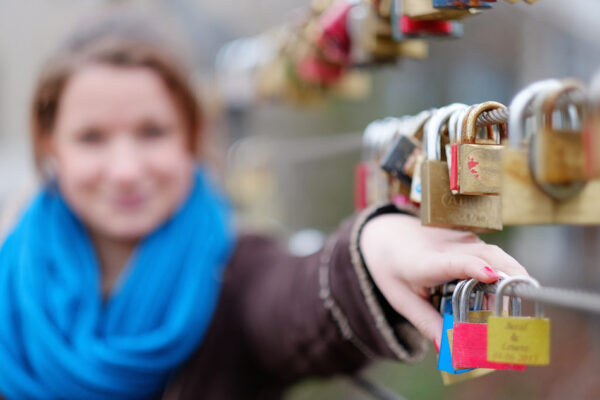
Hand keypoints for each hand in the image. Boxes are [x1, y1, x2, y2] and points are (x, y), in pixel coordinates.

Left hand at [359, 213, 526, 348]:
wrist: (386, 235)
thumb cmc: (393, 269)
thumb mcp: (403, 300)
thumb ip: (427, 323)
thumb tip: (450, 350)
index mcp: (425, 262)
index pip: (453, 262)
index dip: (473, 268)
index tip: (492, 276)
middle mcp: (447, 246)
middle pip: (487, 254)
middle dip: (511, 273)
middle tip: (528, 298)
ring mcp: (460, 239)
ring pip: (494, 254)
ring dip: (510, 276)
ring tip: (516, 305)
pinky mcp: (469, 239)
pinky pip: (491, 256)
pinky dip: (502, 273)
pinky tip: (501, 295)